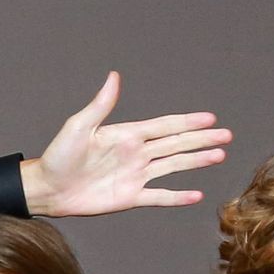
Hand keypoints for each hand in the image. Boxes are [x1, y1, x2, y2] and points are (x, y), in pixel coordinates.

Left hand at [20, 72, 229, 215]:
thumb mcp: (79, 127)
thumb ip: (100, 105)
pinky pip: (158, 197)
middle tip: (227, 135)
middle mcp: (136, 154)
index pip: (165, 126)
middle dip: (202, 140)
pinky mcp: (129, 197)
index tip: (211, 118)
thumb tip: (113, 76)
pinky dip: (177, 197)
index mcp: (127, 135)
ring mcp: (135, 176)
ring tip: (219, 156)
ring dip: (196, 162)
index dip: (188, 122)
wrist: (46, 189)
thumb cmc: (58, 156)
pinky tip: (196, 195)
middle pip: (176, 144)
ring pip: (173, 167)